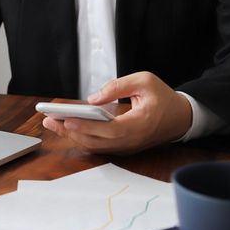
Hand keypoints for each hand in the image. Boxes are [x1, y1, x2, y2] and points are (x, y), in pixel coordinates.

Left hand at [42, 72, 191, 154]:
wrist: (181, 118)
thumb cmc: (163, 97)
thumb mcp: (144, 81)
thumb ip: (118, 86)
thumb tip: (92, 98)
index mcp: (139, 124)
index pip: (109, 129)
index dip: (86, 126)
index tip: (66, 119)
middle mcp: (131, 140)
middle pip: (96, 141)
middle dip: (69, 130)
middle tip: (49, 120)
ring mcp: (127, 147)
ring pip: (94, 146)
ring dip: (72, 135)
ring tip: (52, 123)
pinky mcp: (123, 148)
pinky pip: (98, 146)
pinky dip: (81, 137)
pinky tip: (66, 127)